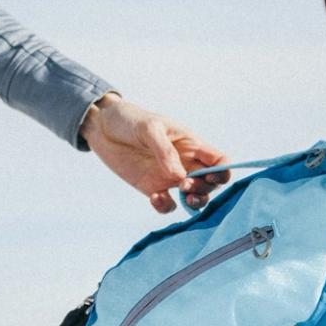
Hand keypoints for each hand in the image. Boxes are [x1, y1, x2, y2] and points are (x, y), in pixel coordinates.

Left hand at [80, 94, 229, 212]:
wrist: (102, 127)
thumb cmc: (130, 120)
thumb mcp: (149, 128)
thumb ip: (165, 151)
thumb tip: (179, 177)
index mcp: (192, 144)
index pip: (220, 161)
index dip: (223, 172)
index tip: (210, 176)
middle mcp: (185, 163)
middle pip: (211, 183)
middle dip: (206, 188)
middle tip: (186, 185)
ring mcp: (170, 177)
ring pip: (195, 197)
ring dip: (195, 202)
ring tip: (184, 197)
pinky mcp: (152, 188)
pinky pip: (168, 204)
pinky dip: (166, 206)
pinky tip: (155, 197)